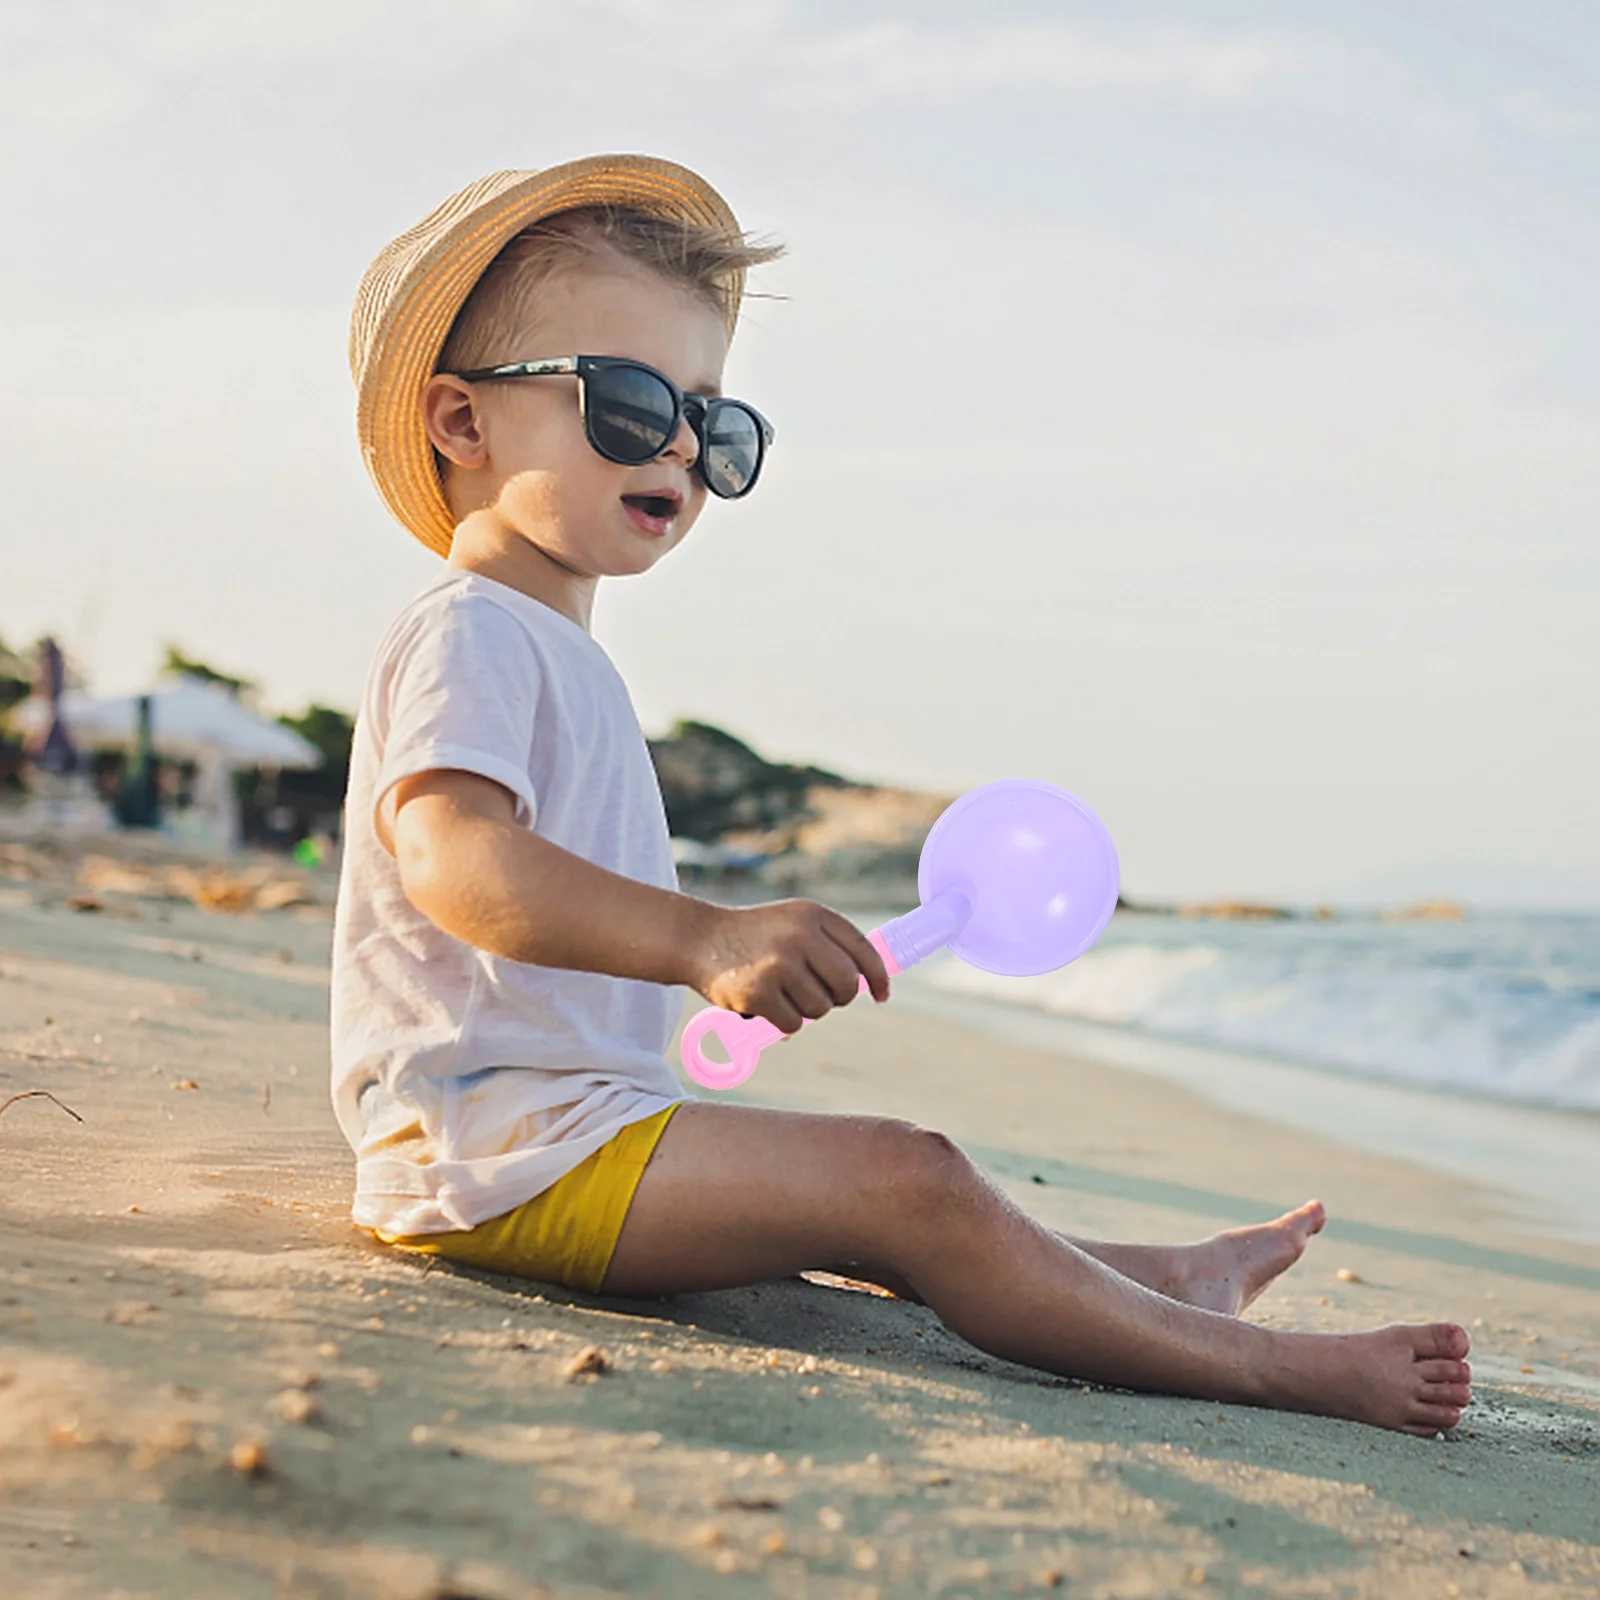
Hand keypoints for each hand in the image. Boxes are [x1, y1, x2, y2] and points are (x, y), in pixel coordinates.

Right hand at [688, 900, 890, 1034]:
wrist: (699, 939)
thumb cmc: (755, 937)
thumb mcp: (794, 923)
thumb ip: (830, 945)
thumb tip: (870, 983)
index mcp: (813, 915)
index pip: (863, 951)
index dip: (877, 977)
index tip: (882, 994)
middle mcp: (800, 936)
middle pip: (847, 985)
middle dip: (838, 998)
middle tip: (820, 997)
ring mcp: (779, 964)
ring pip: (820, 1008)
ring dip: (806, 1010)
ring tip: (782, 993)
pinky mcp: (759, 992)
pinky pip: (793, 1023)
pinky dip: (783, 1022)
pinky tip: (765, 1004)